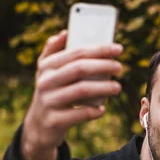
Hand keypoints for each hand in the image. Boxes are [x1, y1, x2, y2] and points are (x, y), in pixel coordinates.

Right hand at [21, 30, 123, 159]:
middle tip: (120, 67)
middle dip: (104, 65)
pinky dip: (94, 111)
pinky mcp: (54, 120)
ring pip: (81, 90)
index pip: (76, 53)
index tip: (119, 49)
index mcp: (47, 66)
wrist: (38, 126)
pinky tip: (102, 109)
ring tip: (117, 87)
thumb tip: (65, 32)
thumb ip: (54, 51)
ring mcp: (49, 101)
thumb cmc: (51, 93)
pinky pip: (79, 114)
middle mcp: (46, 82)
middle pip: (80, 69)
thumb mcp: (47, 72)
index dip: (99, 49)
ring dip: (103, 87)